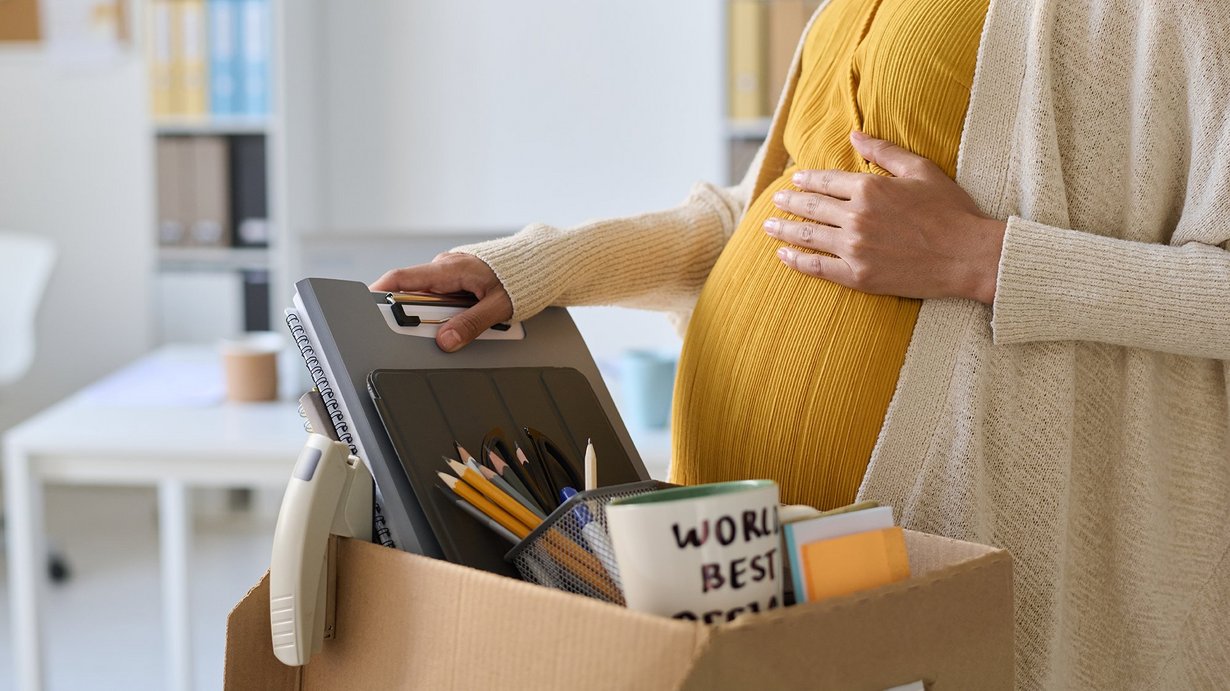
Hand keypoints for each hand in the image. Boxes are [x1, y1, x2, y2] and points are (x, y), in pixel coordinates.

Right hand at [370, 252, 512, 351]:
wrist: (539, 261)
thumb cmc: (523, 276)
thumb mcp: (500, 306)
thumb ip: (472, 324)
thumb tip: (446, 341)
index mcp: (450, 268)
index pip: (403, 277)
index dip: (379, 292)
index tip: (363, 306)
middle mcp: (445, 267)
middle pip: (412, 292)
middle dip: (411, 316)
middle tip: (417, 334)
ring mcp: (449, 272)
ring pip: (428, 297)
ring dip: (432, 315)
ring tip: (453, 325)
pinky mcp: (457, 279)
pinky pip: (441, 296)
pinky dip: (444, 311)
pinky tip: (460, 318)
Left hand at [765, 130, 1005, 303]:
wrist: (968, 256)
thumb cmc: (951, 211)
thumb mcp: (921, 170)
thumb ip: (884, 151)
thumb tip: (854, 134)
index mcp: (870, 188)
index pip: (827, 181)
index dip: (807, 179)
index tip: (794, 179)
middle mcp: (857, 217)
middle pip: (812, 207)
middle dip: (790, 201)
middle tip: (776, 200)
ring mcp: (855, 248)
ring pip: (808, 236)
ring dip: (784, 230)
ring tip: (768, 226)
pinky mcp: (859, 276)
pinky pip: (818, 268)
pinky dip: (797, 261)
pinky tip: (783, 256)